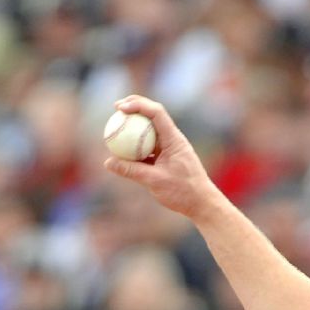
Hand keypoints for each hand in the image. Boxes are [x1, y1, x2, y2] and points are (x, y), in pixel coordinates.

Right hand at [102, 95, 221, 219]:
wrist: (201, 204)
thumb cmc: (183, 192)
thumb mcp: (154, 181)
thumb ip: (131, 170)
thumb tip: (108, 162)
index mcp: (174, 139)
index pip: (156, 113)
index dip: (138, 105)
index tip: (120, 107)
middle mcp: (173, 140)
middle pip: (153, 115)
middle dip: (135, 107)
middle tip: (116, 107)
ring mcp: (169, 148)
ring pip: (150, 131)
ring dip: (135, 126)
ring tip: (116, 125)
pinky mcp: (166, 158)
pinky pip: (148, 147)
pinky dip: (136, 146)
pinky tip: (122, 151)